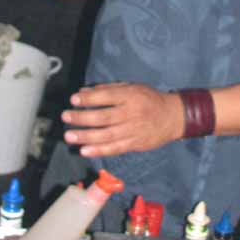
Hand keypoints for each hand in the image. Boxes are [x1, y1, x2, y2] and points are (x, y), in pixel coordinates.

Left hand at [62, 83, 184, 156]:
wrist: (173, 117)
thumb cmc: (149, 99)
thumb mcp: (131, 88)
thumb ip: (107, 90)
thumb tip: (82, 92)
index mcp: (131, 96)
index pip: (106, 97)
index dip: (89, 99)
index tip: (73, 99)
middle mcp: (131, 113)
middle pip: (103, 117)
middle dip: (82, 117)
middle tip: (66, 116)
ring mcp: (133, 130)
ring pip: (106, 135)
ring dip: (86, 136)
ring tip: (69, 136)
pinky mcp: (135, 144)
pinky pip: (115, 148)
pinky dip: (99, 150)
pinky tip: (84, 151)